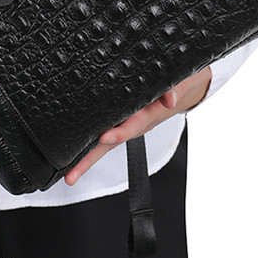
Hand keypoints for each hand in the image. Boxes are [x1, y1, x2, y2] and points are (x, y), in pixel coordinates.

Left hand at [64, 65, 212, 184]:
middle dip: (91, 159)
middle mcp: (135, 124)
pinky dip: (91, 147)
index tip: (104, 137)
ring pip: (105, 144)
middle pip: (110, 144)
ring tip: (69, 174)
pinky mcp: (122, 122)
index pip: (131, 126)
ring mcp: (128, 125)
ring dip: (87, 159)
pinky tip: (75, 155)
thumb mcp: (179, 83)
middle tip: (72, 174)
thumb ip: (172, 89)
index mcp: (147, 114)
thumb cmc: (178, 83)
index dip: (119, 133)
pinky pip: (106, 135)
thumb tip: (169, 99)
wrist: (187, 89)